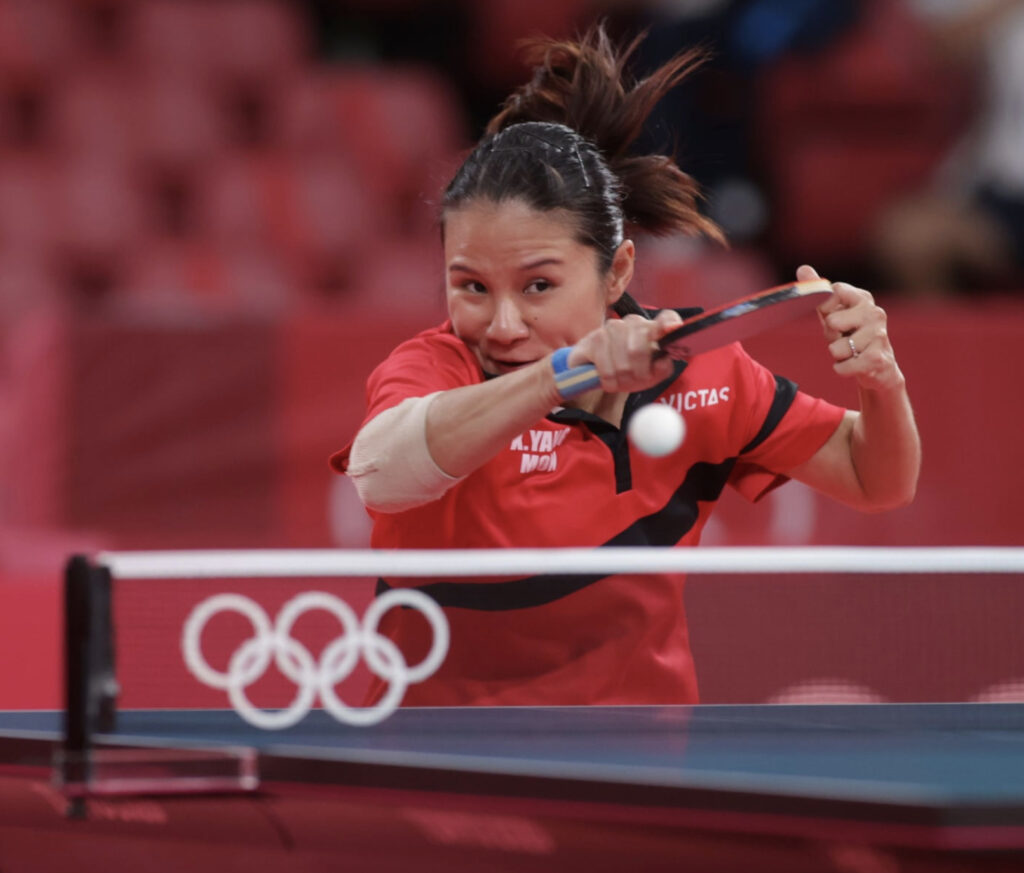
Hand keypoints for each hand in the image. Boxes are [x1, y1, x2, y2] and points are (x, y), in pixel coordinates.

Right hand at [568, 308, 682, 393]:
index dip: (669, 324)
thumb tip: (662, 361)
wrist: (602, 373)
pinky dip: (609, 381)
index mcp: (653, 328)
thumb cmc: (632, 371)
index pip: (667, 318)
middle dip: (638, 374)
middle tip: (636, 380)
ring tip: (621, 380)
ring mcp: (612, 327)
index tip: (672, 329)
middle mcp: (633, 322)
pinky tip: (609, 380)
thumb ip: (663, 368)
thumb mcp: (652, 374)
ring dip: (622, 379)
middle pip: (639, 350)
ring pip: (622, 363)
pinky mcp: (594, 338)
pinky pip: (605, 366)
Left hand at [799, 264, 904, 391]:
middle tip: (844, 339)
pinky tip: (855, 365)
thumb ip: (818, 292)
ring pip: (835, 348)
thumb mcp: (833, 314)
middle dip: (831, 336)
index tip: (836, 318)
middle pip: (832, 322)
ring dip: (838, 355)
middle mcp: (875, 313)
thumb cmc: (851, 336)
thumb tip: (802, 268)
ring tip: (852, 352)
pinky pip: (842, 366)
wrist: (879, 368)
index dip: (826, 310)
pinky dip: (842, 369)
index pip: (833, 293)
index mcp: (863, 298)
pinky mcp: (877, 358)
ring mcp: (879, 335)